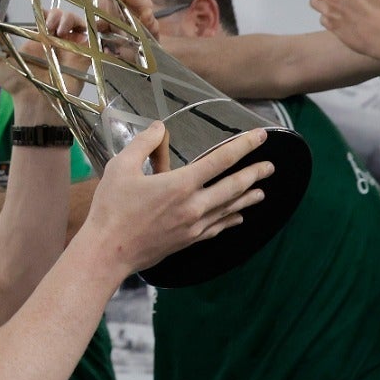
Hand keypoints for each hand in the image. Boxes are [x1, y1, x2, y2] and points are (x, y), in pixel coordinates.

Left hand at [0, 10, 87, 103]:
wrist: (36, 102)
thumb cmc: (16, 86)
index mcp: (37, 41)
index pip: (44, 18)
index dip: (44, 12)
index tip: (40, 16)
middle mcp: (54, 42)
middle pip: (62, 16)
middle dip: (57, 14)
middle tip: (50, 27)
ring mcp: (69, 48)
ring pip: (75, 22)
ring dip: (68, 19)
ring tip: (59, 30)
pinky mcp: (82, 55)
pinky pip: (90, 36)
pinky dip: (84, 28)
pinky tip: (71, 35)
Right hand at [85, 122, 275, 275]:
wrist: (108, 252)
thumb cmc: (111, 209)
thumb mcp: (121, 167)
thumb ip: (143, 144)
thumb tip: (159, 127)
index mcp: (180, 184)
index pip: (220, 160)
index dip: (243, 146)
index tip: (260, 137)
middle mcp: (193, 206)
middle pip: (233, 187)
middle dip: (254, 174)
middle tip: (270, 166)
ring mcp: (193, 226)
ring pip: (229, 209)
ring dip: (248, 198)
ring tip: (263, 191)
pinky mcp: (188, 241)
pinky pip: (217, 228)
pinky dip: (231, 220)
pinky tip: (239, 218)